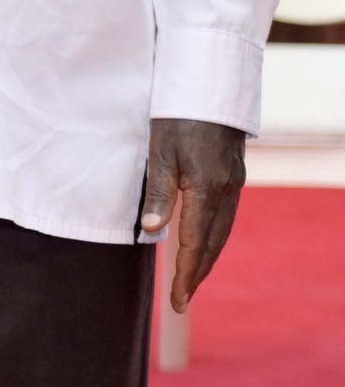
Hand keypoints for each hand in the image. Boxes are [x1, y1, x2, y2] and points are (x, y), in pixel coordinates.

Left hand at [141, 117, 246, 311]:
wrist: (210, 85)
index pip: (195, 243)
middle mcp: (227, 192)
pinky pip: (226, 217)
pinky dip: (214, 238)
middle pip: (213, 244)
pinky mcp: (234, 176)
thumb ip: (158, 194)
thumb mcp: (160, 152)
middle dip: (197, 274)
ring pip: (222, 232)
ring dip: (207, 258)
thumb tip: (151, 232)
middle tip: (182, 301)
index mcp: (207, 190)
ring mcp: (234, 184)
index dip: (185, 274)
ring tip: (190, 280)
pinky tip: (204, 244)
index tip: (176, 300)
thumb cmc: (177, 117)